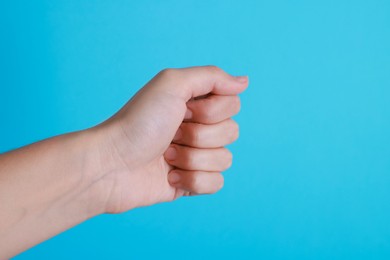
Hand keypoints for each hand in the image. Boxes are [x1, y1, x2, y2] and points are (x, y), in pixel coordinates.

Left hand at [92, 66, 247, 212]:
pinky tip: (169, 176)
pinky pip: (216, 183)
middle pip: (232, 132)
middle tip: (170, 135)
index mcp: (196, 104)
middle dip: (198, 136)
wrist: (111, 164)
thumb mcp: (172, 84)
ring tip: (165, 156)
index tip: (184, 110)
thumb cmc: (138, 122)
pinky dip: (192, 180)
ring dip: (192, 159)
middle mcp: (198, 128)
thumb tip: (244, 82)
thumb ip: (212, 77)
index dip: (211, 111)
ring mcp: (196, 156)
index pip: (233, 105)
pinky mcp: (192, 182)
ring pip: (225, 160)